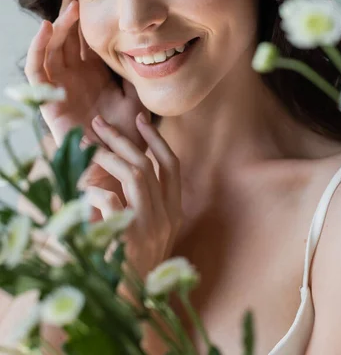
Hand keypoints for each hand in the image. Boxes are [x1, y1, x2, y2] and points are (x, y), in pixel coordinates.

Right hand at [24, 0, 148, 151]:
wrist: (116, 169)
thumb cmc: (127, 137)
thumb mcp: (137, 96)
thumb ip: (137, 72)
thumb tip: (149, 43)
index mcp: (94, 74)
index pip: (86, 36)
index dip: (87, 13)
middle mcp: (75, 77)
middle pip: (67, 35)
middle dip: (69, 9)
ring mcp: (60, 87)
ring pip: (51, 48)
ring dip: (58, 25)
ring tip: (70, 6)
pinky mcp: (48, 101)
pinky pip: (36, 70)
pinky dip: (38, 47)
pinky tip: (47, 27)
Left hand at [80, 112, 182, 283]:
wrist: (131, 304)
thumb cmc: (133, 264)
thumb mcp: (149, 229)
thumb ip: (144, 201)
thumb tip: (125, 165)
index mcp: (174, 211)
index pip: (172, 165)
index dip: (157, 139)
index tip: (140, 119)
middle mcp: (167, 216)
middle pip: (149, 164)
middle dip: (123, 139)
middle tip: (100, 124)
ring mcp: (151, 227)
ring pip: (135, 175)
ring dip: (109, 156)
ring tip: (88, 147)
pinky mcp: (131, 238)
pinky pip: (111, 200)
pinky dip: (94, 190)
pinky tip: (83, 190)